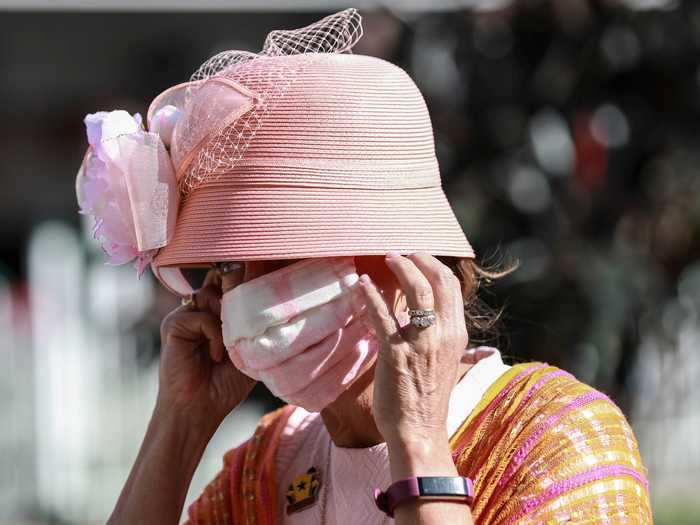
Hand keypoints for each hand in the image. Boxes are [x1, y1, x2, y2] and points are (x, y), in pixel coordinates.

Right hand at [157, 268, 255, 427]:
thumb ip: (250, 321)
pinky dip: (215, 335)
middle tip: (245, 322)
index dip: (242, 279)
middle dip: (236, 295)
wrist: (200, 409)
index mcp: (215, 312)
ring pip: (211, 294)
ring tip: (230, 347)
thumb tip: (259, 292)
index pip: (227, 280)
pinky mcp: (173, 325)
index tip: (258, 285)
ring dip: (228, 319)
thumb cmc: (224, 384)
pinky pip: (201, 316)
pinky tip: (216, 357)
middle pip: (219, 280)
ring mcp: (184, 315)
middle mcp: (198, 309)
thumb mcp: (246, 348)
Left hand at [357, 252, 467, 448]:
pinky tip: (361, 284)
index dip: (434, 266)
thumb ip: (445, 338)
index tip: (418, 257)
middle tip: (400, 253)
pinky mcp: (395, 352)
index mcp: (457, 334)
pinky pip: (381, 314)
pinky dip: (370, 295)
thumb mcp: (448, 362)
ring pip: (415, 290)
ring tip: (386, 258)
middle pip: (436, 281)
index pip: (451, 287)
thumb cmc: (429, 399)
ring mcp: (420, 342)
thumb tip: (439, 321)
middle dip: (418, 259)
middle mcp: (443, 334)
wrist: (419, 431)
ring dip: (400, 268)